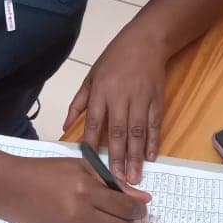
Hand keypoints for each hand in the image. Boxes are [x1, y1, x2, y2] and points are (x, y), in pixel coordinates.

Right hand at [2, 156, 149, 222]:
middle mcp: (81, 213)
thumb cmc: (47, 173)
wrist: (13, 190)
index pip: (126, 207)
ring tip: (109, 219)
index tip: (139, 207)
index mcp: (86, 189)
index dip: (138, 209)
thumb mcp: (81, 167)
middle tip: (125, 214)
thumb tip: (143, 198)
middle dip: (130, 222)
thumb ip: (113, 182)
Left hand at [63, 24, 166, 183]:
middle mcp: (121, 97)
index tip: (90, 164)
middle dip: (117, 157)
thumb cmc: (114, 58)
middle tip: (117, 180)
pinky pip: (154, 124)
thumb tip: (66, 126)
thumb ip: (79, 102)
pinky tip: (151, 157)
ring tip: (134, 177)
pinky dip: (153, 142)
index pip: (94, 122)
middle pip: (118, 131)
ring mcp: (141, 99)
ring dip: (135, 156)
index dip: (92, 143)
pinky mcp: (157, 100)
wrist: (146, 41)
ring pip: (138, 132)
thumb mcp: (91, 76)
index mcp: (101, 91)